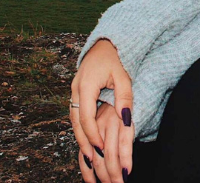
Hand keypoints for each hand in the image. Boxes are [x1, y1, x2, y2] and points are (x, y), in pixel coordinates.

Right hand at [71, 39, 134, 180]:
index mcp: (86, 85)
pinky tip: (88, 137)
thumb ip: (125, 97)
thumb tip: (126, 118)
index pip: (85, 116)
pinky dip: (81, 126)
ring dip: (80, 136)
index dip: (92, 134)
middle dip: (83, 141)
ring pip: (73, 118)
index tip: (101, 147)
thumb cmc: (118, 56)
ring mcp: (74, 89)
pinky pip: (76, 112)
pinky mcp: (78, 90)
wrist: (108, 41)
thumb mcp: (124, 76)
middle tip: (92, 158)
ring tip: (89, 154)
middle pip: (75, 121)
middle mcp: (76, 88)